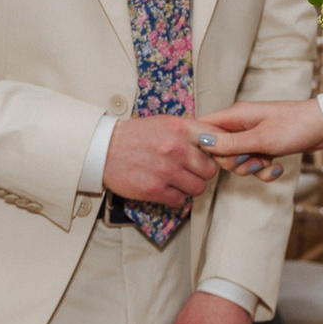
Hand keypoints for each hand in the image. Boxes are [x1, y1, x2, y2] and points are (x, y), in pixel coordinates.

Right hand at [103, 116, 218, 206]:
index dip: (218, 150)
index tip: (213, 155)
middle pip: (211, 169)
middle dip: (202, 172)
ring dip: (190, 186)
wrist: (104, 149)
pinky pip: (180, 200)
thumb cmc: (135, 136)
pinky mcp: (155, 190)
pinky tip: (166, 187)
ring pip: (198, 188)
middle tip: (191, 170)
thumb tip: (216, 140)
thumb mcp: (165, 123)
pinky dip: (175, 197)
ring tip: (178, 180)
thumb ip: (190, 131)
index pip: (217, 139)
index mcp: (180, 128)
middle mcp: (176, 148)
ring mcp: (166, 170)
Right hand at [197, 98, 322, 168]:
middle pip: (220, 149)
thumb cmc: (295, 127)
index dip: (205, 145)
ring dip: (251, 168)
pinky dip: (264, 170)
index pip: (204, 127)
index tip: (220, 157)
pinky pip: (254, 162)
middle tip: (251, 161)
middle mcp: (242, 124)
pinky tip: (277, 169)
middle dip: (234, 162)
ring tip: (267, 164)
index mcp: (236, 115)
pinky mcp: (265, 145)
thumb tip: (202, 143)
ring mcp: (254, 135)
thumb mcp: (261, 139)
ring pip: (238, 159)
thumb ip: (230, 143)